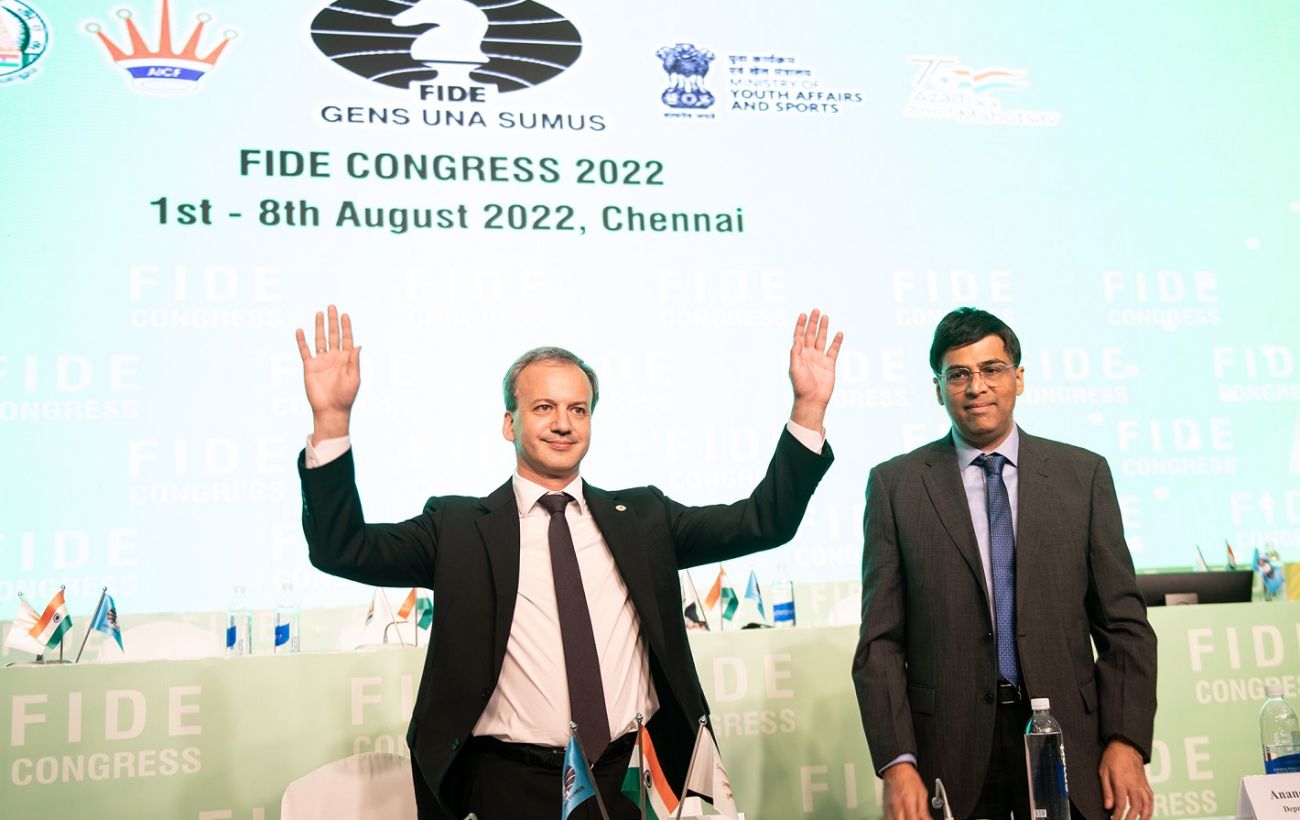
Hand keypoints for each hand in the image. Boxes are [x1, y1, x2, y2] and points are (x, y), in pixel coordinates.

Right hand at [295, 305, 360, 443]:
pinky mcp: (309, 366)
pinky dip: (302, 341)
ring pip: (319, 339)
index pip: (346, 338)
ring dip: (319, 326)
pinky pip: (304, 351)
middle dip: (332, 321)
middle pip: (333, 335)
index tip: (345, 315)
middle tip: (332, 307)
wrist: (331, 409)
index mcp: (346, 359)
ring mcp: (321, 361)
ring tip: (319, 313)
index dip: (346, 327)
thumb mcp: (354, 378)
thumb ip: (354, 361)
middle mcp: (334, 357)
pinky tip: (300, 330)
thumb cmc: (346, 396)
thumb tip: (358, 345)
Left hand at [788, 308, 842, 431]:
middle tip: (816, 310)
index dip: (801, 325)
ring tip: (825, 316)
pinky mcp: (830, 364)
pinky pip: (834, 350)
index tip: (803, 314)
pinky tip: (839, 333)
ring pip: (822, 339)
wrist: (812, 400)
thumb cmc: (800, 386)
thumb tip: (797, 339)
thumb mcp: (794, 368)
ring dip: (824, 328)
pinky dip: (837, 341)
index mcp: (799, 355)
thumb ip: (795, 353)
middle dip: (813, 323)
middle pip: (811, 335)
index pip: (799, 336)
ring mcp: (819, 358)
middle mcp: (809, 354)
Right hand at [881, 763, 930, 819]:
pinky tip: (900, 818)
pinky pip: (888, 819)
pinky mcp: (885, 808)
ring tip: (908, 817)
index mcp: (908, 802)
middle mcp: (897, 806)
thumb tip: (928, 819)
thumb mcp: (922, 793)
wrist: (896, 769)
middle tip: (915, 818)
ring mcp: (889, 808)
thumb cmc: (909, 778)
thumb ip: (924, 810)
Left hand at [1099, 739, 1152, 819]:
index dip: (1117, 815)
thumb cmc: (1113, 757)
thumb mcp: (1103, 772)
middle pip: (1135, 807)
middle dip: (1130, 818)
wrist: (1126, 745)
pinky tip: (1148, 813)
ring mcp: (1142, 784)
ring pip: (1146, 804)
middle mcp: (1134, 785)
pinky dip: (1150, 808)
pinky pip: (1151, 798)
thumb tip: (1107, 806)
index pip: (1121, 804)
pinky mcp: (1146, 783)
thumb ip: (1106, 790)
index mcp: (1122, 782)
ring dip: (1144, 816)